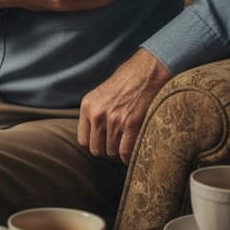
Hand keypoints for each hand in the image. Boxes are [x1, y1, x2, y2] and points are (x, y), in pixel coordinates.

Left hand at [77, 48, 171, 163]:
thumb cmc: (126, 84)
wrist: (146, 72)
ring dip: (120, 154)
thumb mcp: (101, 95)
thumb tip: (96, 138)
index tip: (105, 146)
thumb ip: (95, 114)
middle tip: (118, 149)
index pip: (83, 141)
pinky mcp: (130, 124)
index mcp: (87, 107)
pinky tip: (134, 153)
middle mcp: (97, 114)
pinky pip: (124, 152)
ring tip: (127, 147)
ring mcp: (113, 120)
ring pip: (111, 152)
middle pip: (96, 150)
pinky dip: (129, 157)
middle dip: (107, 153)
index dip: (95, 147)